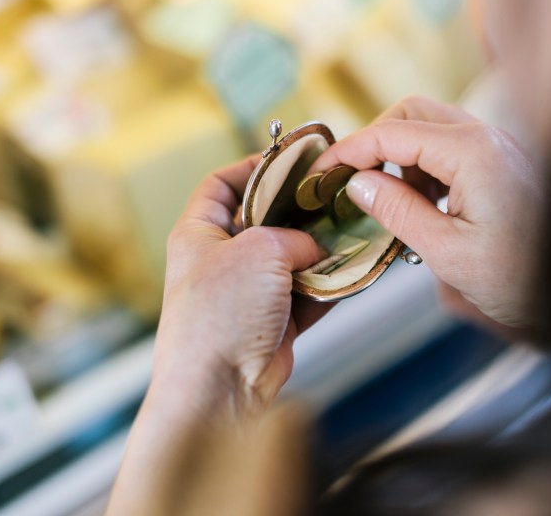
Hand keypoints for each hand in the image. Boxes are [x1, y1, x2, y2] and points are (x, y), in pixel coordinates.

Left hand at [153, 156, 330, 420]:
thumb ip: (293, 236)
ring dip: (320, 252)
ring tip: (350, 234)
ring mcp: (248, 293)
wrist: (220, 388)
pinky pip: (307, 294)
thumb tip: (315, 245)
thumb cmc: (220, 315)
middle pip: (264, 222)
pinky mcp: (273, 322)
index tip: (289, 162)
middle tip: (331, 198)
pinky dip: (329, 285)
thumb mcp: (258, 250)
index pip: (220, 185)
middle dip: (298, 211)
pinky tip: (352, 272)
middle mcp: (221, 261)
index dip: (252, 167)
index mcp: (198, 234)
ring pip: (291, 260)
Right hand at [311, 96, 544, 328]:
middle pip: (412, 112)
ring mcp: (496, 148)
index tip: (320, 173)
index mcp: (472, 153)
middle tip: (352, 179)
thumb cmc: (524, 277)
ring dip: (400, 155)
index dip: (349, 151)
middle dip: (375, 141)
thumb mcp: (448, 252)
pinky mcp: (500, 163)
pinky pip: (451, 147)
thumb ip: (398, 212)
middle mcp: (486, 138)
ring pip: (431, 127)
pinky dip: (424, 167)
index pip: (392, 132)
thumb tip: (358, 183)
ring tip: (391, 204)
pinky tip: (423, 206)